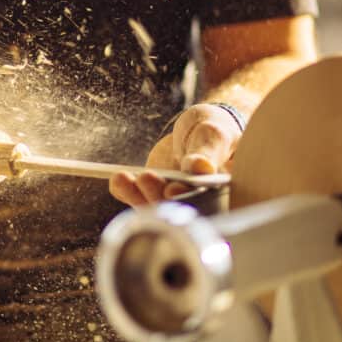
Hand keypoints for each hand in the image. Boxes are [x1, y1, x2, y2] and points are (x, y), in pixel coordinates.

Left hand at [109, 104, 241, 205]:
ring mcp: (174, 201)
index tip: (172, 191)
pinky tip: (119, 180)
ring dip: (137, 196)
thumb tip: (201, 168)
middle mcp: (198, 204)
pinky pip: (138, 198)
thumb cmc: (214, 131)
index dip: (190, 204)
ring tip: (122, 177)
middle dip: (158, 197)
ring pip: (155, 207)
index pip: (208, 207)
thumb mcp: (214, 134)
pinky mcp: (154, 195)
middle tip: (147, 178)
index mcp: (222, 195)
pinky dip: (126, 191)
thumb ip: (209, 151)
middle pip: (178, 211)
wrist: (198, 130)